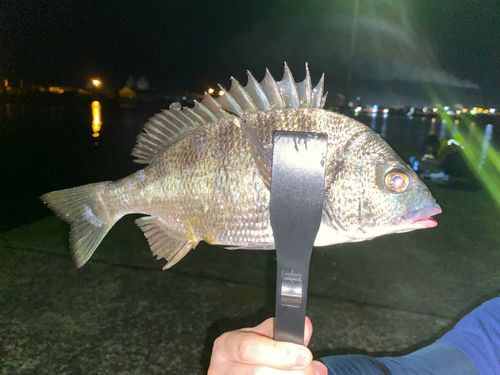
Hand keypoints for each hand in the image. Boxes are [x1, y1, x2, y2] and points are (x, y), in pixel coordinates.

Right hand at [208, 317, 327, 373]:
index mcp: (227, 345)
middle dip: (291, 373)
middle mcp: (221, 369)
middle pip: (256, 373)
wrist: (241, 370)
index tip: (304, 355)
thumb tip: (304, 326)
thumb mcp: (262, 338)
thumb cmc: (253, 354)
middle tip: (311, 370)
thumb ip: (282, 332)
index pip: (248, 347)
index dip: (278, 352)